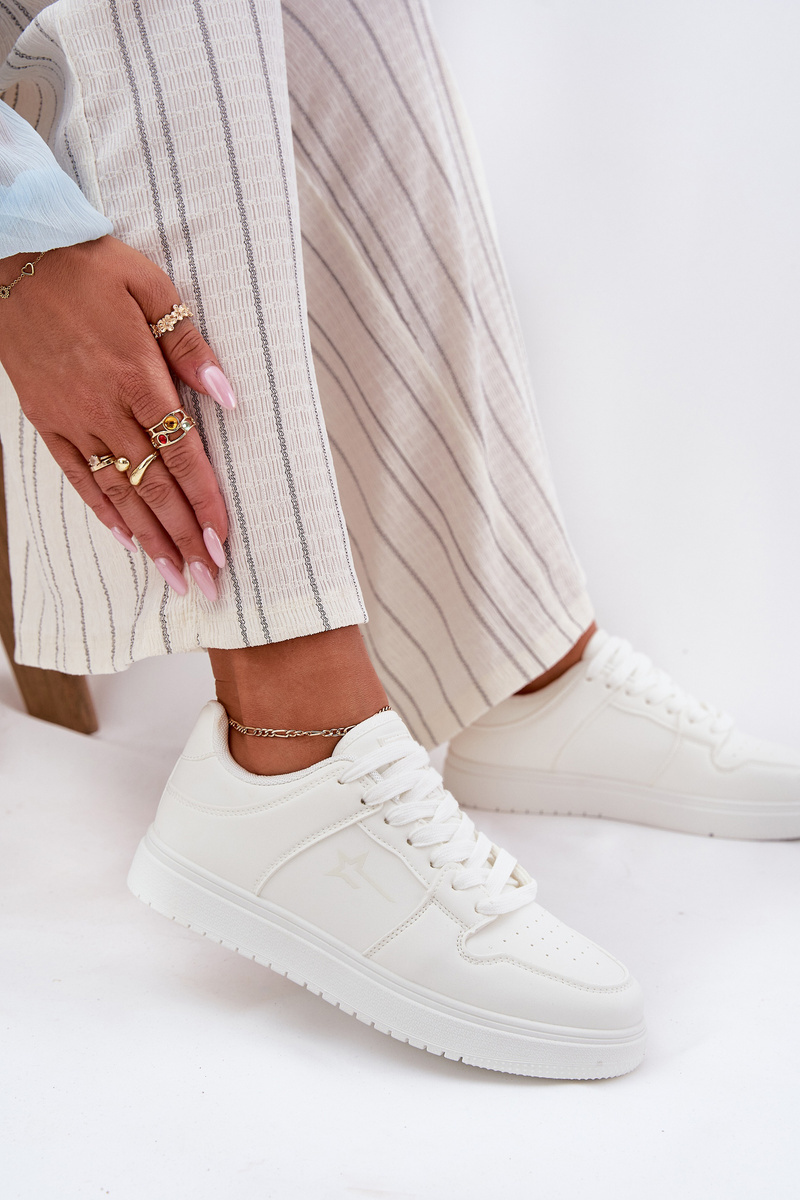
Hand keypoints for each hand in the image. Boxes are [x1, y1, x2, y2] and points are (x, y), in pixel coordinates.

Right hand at [0, 235, 234, 596]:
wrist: (17, 253)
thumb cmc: (91, 266)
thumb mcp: (152, 288)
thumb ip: (189, 347)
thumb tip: (227, 397)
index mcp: (138, 378)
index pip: (182, 456)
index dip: (205, 504)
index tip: (222, 543)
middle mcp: (105, 409)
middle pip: (154, 487)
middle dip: (183, 540)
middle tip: (207, 583)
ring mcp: (72, 419)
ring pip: (118, 492)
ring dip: (148, 539)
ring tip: (173, 578)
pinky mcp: (46, 419)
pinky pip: (77, 474)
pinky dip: (102, 509)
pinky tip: (125, 538)